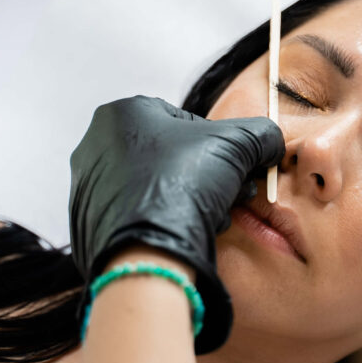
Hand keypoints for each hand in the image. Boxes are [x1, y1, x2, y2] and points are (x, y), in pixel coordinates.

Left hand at [69, 96, 283, 353]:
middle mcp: (96, 143)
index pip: (188, 123)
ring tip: (210, 218)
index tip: (237, 172)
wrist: (148, 250)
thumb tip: (272, 143)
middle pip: (173, 155)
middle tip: (228, 195)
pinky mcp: (90, 221)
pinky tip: (183, 233)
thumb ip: (261, 134)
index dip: (222, 148)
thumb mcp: (239, 144)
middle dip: (207, 177)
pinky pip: (140, 213)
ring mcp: (89, 185)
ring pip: (158, 186)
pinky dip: (164, 221)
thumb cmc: (183, 185)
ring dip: (191, 200)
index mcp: (123, 112)